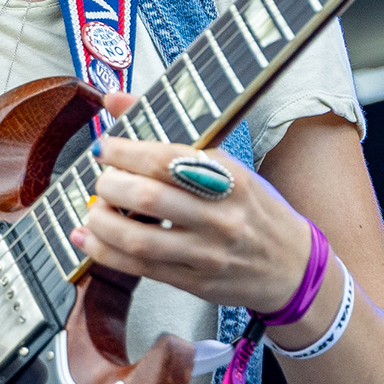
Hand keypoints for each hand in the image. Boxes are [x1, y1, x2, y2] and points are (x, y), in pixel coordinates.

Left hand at [71, 134, 312, 314]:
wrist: (294, 265)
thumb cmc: (256, 209)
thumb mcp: (230, 167)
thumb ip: (171, 136)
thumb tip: (115, 101)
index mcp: (229, 178)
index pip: (167, 159)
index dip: (126, 151)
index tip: (105, 146)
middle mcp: (219, 215)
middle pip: (149, 198)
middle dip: (110, 185)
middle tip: (101, 178)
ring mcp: (207, 253)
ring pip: (140, 239)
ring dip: (103, 222)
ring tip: (92, 209)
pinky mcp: (196, 283)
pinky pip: (141, 269)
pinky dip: (106, 253)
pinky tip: (88, 239)